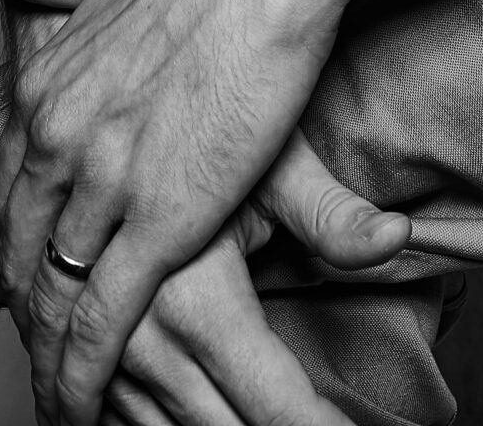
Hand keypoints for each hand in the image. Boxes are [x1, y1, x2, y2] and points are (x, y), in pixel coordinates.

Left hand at [0, 0, 353, 425]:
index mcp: (45, 86)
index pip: (10, 188)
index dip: (18, 239)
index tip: (26, 273)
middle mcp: (57, 138)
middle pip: (24, 251)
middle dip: (27, 305)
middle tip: (36, 351)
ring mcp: (102, 183)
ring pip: (55, 296)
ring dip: (50, 354)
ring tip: (55, 397)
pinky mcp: (158, 220)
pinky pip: (103, 318)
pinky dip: (85, 371)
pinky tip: (79, 404)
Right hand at [106, 134, 410, 425]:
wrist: (128, 90)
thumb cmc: (214, 118)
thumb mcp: (277, 167)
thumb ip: (334, 216)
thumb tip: (400, 235)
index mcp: (193, 302)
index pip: (274, 405)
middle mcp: (139, 338)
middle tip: (317, 419)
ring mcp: (104, 348)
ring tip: (265, 410)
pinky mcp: (82, 346)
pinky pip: (119, 415)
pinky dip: (161, 420)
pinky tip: (201, 405)